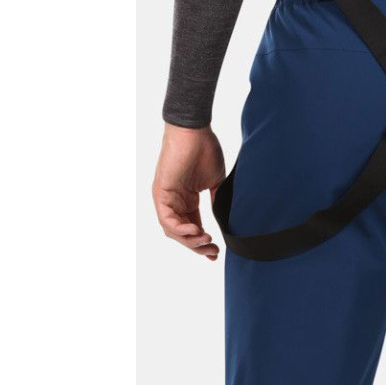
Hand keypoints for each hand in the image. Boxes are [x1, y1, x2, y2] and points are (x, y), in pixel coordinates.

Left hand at [152, 123, 225, 259]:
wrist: (195, 130)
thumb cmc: (205, 149)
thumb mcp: (216, 182)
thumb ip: (217, 201)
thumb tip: (224, 221)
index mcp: (186, 199)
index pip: (192, 228)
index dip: (203, 243)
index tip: (215, 254)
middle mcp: (174, 201)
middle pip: (182, 234)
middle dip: (197, 247)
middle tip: (212, 253)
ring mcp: (165, 198)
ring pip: (172, 231)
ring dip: (189, 241)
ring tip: (205, 242)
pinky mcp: (160, 193)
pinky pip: (166, 219)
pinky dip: (180, 229)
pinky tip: (196, 231)